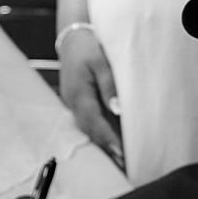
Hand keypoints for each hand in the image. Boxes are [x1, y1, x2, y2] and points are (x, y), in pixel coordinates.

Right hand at [57, 26, 123, 165]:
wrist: (73, 36)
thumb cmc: (88, 46)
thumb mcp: (101, 62)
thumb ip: (109, 86)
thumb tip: (117, 109)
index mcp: (78, 94)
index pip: (95, 123)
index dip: (108, 140)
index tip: (122, 153)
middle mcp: (72, 102)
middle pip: (90, 131)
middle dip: (107, 147)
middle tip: (124, 163)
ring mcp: (72, 103)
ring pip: (88, 128)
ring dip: (103, 142)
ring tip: (120, 156)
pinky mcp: (76, 102)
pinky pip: (88, 121)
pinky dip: (100, 132)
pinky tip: (112, 139)